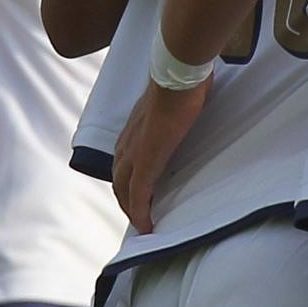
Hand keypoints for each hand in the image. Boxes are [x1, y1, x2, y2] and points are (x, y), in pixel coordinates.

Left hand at [112, 78, 211, 231]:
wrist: (177, 79)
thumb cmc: (180, 84)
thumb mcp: (174, 102)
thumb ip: (174, 111)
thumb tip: (188, 110)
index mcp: (133, 129)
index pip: (123, 161)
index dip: (128, 180)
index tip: (138, 194)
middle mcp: (127, 142)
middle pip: (119, 180)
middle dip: (126, 200)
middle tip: (139, 216)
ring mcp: (133, 153)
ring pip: (124, 190)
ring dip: (131, 208)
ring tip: (143, 223)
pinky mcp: (145, 162)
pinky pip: (138, 195)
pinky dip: (140, 213)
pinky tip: (147, 227)